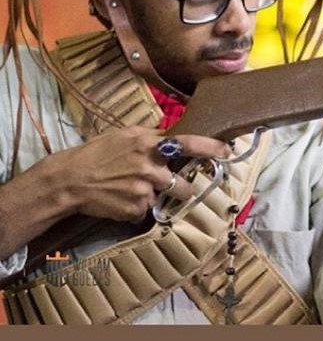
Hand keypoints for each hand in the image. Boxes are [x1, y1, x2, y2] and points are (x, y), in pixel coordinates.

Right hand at [48, 126, 231, 222]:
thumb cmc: (98, 153)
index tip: (227, 151)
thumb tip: (176, 135)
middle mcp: (151, 168)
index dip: (211, 148)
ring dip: (155, 198)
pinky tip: (121, 199)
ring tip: (132, 190)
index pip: (190, 144)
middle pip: (183, 185)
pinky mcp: (135, 210)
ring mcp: (144, 191)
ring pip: (163, 199)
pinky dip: (136, 208)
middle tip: (167, 185)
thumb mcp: (126, 135)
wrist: (70, 179)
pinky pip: (145, 212)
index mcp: (151, 145)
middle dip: (180, 188)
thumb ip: (153, 136)